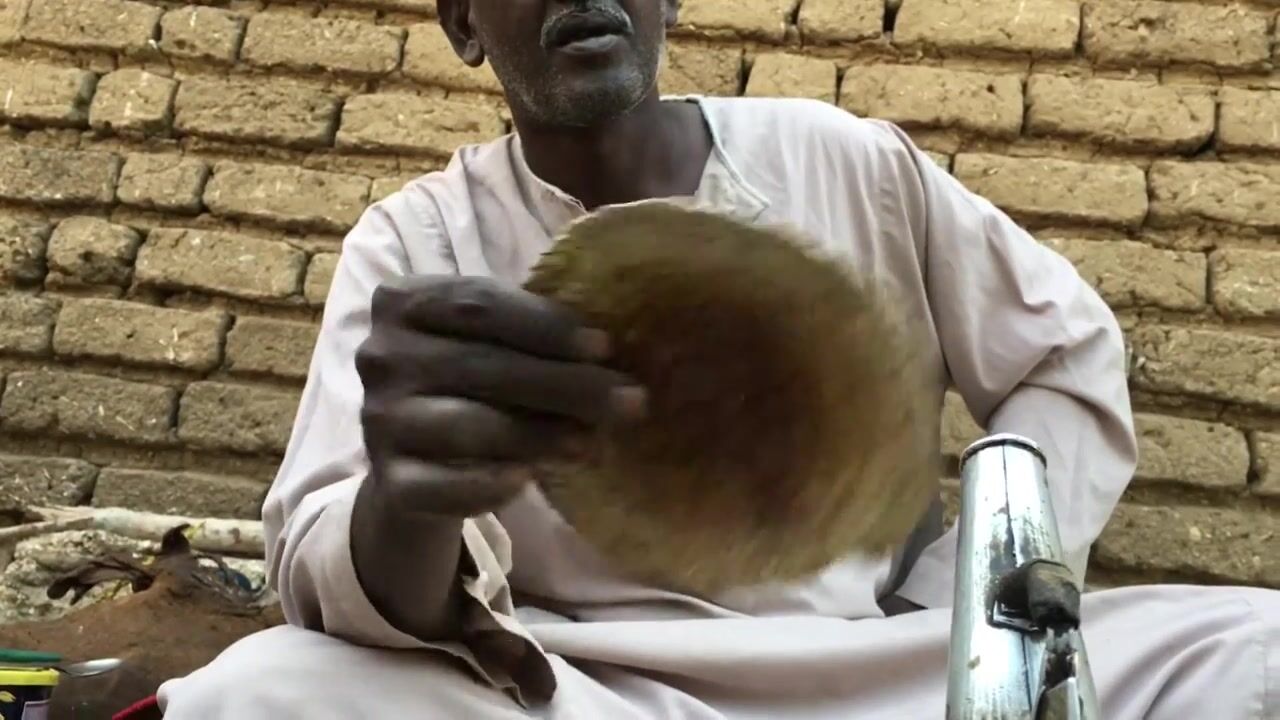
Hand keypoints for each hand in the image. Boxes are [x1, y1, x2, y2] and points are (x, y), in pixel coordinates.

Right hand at [355, 274, 644, 519]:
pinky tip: (529, 480)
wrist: (418, 465)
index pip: (478, 304)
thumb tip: (611, 351)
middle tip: (628, 401)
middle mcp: (379, 356)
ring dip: (540, 435)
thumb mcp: (489, 343)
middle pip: (482, 366)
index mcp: (402, 301)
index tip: (605, 346)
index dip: (545, 325)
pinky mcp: (390, 481)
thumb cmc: (470, 385)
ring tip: (594, 443)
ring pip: (469, 425)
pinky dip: (490, 484)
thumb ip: (530, 333)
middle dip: (565, 384)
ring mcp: (378, 420)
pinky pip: (446, 484)